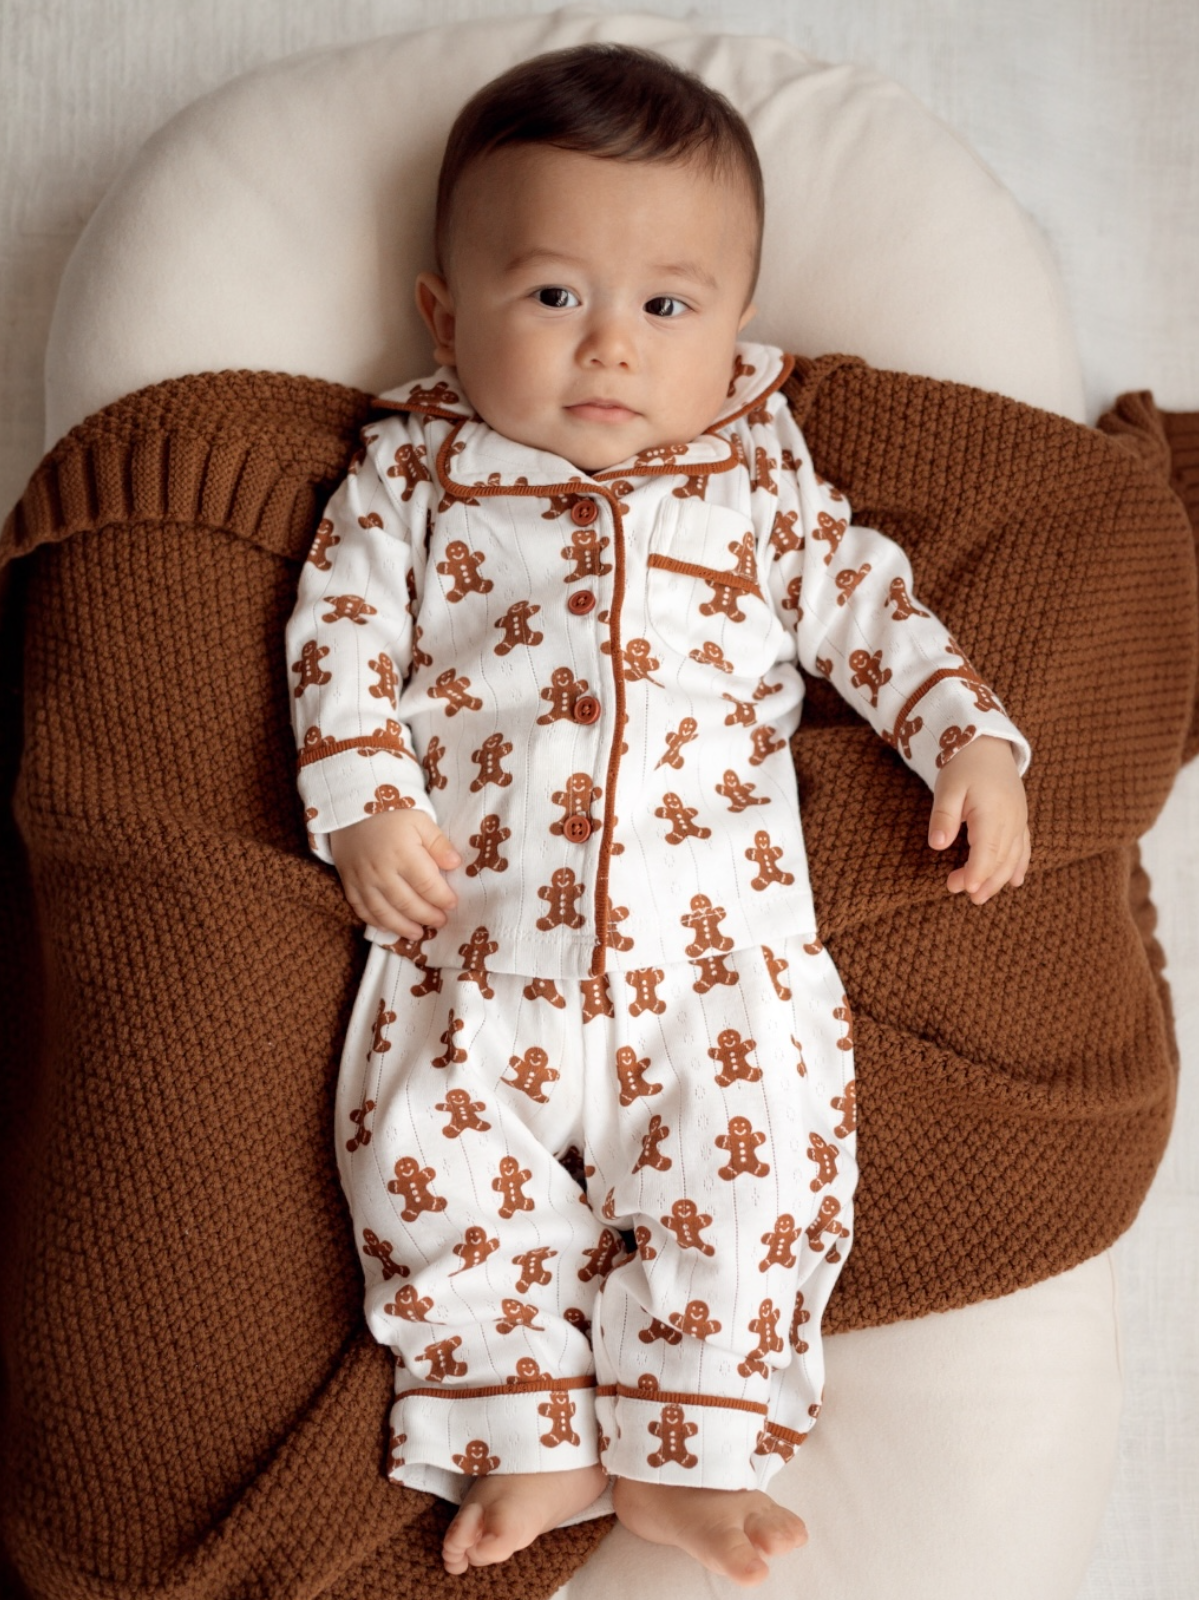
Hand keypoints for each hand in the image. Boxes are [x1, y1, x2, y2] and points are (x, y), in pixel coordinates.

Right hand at [329, 810, 460, 938]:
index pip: (427, 885)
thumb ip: (438, 844)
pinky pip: (361, 909)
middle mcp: (381, 871)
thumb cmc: (392, 813)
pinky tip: (389, 927)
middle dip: (427, 916)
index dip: (442, 898)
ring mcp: (362, 880)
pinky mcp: (348, 883)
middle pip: (407, 903)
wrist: (351, 807)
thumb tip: (455, 864)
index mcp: (403, 854)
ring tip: (418, 934)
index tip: (453, 904)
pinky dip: (376, 922)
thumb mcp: (421, 821)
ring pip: (384, 912)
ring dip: (402, 927)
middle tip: (440, 922)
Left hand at [928, 736, 1029, 904]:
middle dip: (983, 880)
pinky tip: (1015, 881)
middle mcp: (1012, 819)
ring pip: (1014, 858)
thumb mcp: (947, 787)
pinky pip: (1025, 847)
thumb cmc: (963, 765)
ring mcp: (1020, 820)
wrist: (987, 743)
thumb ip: (944, 816)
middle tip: (959, 893)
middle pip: (1001, 860)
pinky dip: (1020, 865)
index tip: (961, 888)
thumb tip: (938, 845)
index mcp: (993, 812)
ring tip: (980, 896)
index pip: (987, 852)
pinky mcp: (1021, 818)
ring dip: (998, 879)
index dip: (976, 873)